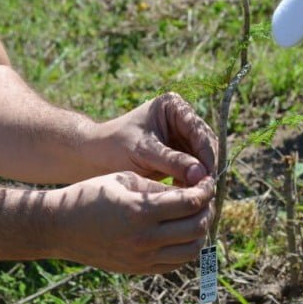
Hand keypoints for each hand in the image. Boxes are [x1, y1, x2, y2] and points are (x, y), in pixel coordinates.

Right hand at [49, 172, 214, 273]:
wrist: (60, 226)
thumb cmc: (91, 195)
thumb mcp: (124, 179)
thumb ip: (159, 187)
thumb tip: (191, 191)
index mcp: (141, 211)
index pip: (190, 203)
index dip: (206, 191)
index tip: (207, 182)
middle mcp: (144, 238)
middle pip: (197, 227)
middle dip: (207, 210)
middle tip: (204, 198)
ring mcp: (142, 258)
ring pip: (192, 250)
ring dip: (200, 232)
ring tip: (195, 216)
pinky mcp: (139, 269)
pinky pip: (175, 264)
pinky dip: (186, 249)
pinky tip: (181, 233)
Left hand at [100, 93, 217, 185]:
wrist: (94, 157)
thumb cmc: (113, 147)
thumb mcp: (144, 152)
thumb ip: (173, 161)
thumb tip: (202, 174)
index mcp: (173, 106)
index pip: (199, 131)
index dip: (206, 155)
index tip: (208, 177)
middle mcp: (181, 118)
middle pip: (205, 144)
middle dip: (207, 167)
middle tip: (207, 191)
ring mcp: (181, 136)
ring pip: (202, 159)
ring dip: (202, 177)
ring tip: (198, 196)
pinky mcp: (179, 155)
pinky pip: (194, 169)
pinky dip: (193, 182)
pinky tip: (189, 196)